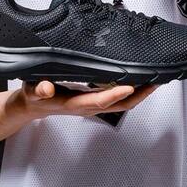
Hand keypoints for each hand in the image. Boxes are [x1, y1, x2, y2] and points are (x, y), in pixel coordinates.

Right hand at [8, 81, 157, 119]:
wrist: (34, 105)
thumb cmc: (34, 96)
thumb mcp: (32, 91)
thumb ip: (38, 90)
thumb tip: (46, 88)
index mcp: (74, 104)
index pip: (98, 101)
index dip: (115, 95)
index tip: (130, 86)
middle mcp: (88, 106)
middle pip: (119, 105)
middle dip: (138, 96)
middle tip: (154, 82)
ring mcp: (93, 104)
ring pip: (121, 103)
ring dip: (138, 94)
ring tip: (153, 80)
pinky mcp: (95, 100)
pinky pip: (117, 99)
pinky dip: (130, 92)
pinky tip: (138, 80)